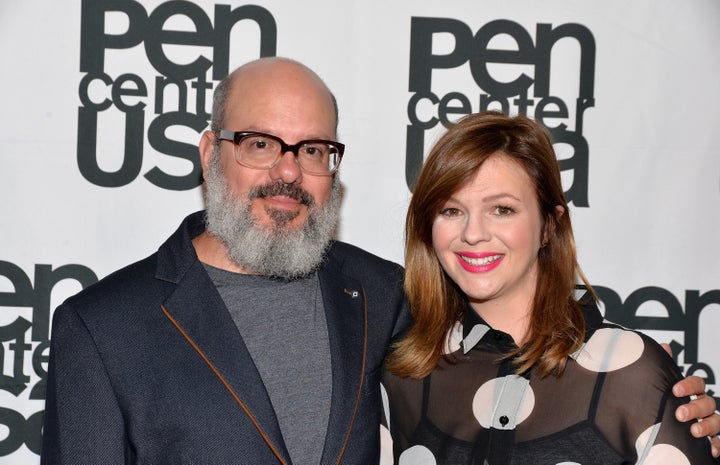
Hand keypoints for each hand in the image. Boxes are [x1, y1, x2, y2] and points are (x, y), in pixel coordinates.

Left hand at [663, 343, 719, 457]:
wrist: (664, 431)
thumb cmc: (667, 404)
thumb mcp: (663, 387)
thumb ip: (665, 368)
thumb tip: (664, 346)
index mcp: (692, 392)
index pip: (697, 383)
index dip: (688, 385)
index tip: (675, 391)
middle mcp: (703, 406)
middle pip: (707, 403)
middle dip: (695, 408)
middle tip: (679, 414)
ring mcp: (710, 422)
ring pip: (716, 421)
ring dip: (707, 426)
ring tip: (694, 431)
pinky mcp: (712, 439)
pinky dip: (718, 445)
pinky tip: (711, 449)